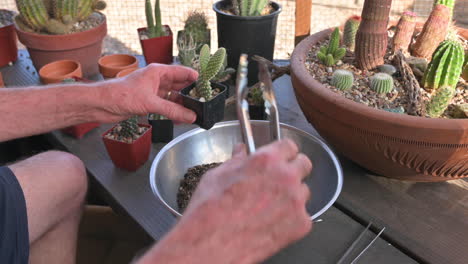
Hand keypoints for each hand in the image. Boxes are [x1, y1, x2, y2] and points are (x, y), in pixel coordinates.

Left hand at [98, 64, 197, 122]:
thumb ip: (172, 110)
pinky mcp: (149, 102)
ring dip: (183, 105)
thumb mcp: (150, 102)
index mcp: (158, 71)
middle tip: (204, 103)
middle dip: (192, 93)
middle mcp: (157, 79)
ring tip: (195, 113)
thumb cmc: (121, 95)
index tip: (208, 87)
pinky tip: (181, 118)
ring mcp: (153, 91)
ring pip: (174, 97)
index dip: (196, 78)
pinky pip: (167, 106)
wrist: (102, 104)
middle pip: (180, 85)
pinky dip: (174, 112)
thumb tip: (191, 116)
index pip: (183, 72)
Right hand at [138, 140, 312, 263]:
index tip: (281, 157)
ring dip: (292, 195)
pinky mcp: (301, 224)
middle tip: (280, 179)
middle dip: (293, 170)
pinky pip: (303, 216)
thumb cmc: (211, 210)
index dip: (283, 152)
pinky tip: (272, 223)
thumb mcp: (218, 175)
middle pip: (304, 164)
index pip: (289, 145)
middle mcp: (286, 177)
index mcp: (267, 160)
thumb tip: (241, 152)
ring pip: (304, 191)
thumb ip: (237, 160)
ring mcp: (296, 201)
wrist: (212, 244)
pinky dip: (291, 219)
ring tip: (270, 207)